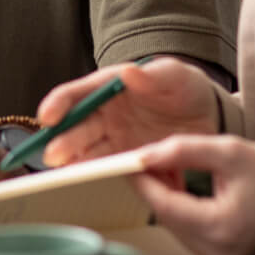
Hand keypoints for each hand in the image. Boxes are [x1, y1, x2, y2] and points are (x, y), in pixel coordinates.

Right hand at [37, 58, 219, 166]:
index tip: (47, 116)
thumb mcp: (174, 75)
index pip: (77, 94)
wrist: (207, 115)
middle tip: (53, 155)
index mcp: (109, 87)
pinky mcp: (127, 159)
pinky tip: (96, 181)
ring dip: (76, 162)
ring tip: (67, 173)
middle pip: (77, 127)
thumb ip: (153, 75)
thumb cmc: (185, 87)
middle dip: (63, 141)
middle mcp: (105, 114)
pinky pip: (112, 168)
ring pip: (88, 151)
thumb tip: (128, 73)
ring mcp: (115, 138)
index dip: (58, 103)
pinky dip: (103, 175)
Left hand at [132, 135, 254, 254]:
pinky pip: (186, 229)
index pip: (164, 204)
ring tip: (164, 164)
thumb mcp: (229, 151)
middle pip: (166, 215)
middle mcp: (218, 252)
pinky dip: (177, 207)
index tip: (125, 158)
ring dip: (163, 195)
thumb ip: (183, 150)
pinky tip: (177, 183)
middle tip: (144, 155)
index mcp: (222, 228)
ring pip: (173, 223)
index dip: (142, 180)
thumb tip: (145, 154)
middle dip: (152, 184)